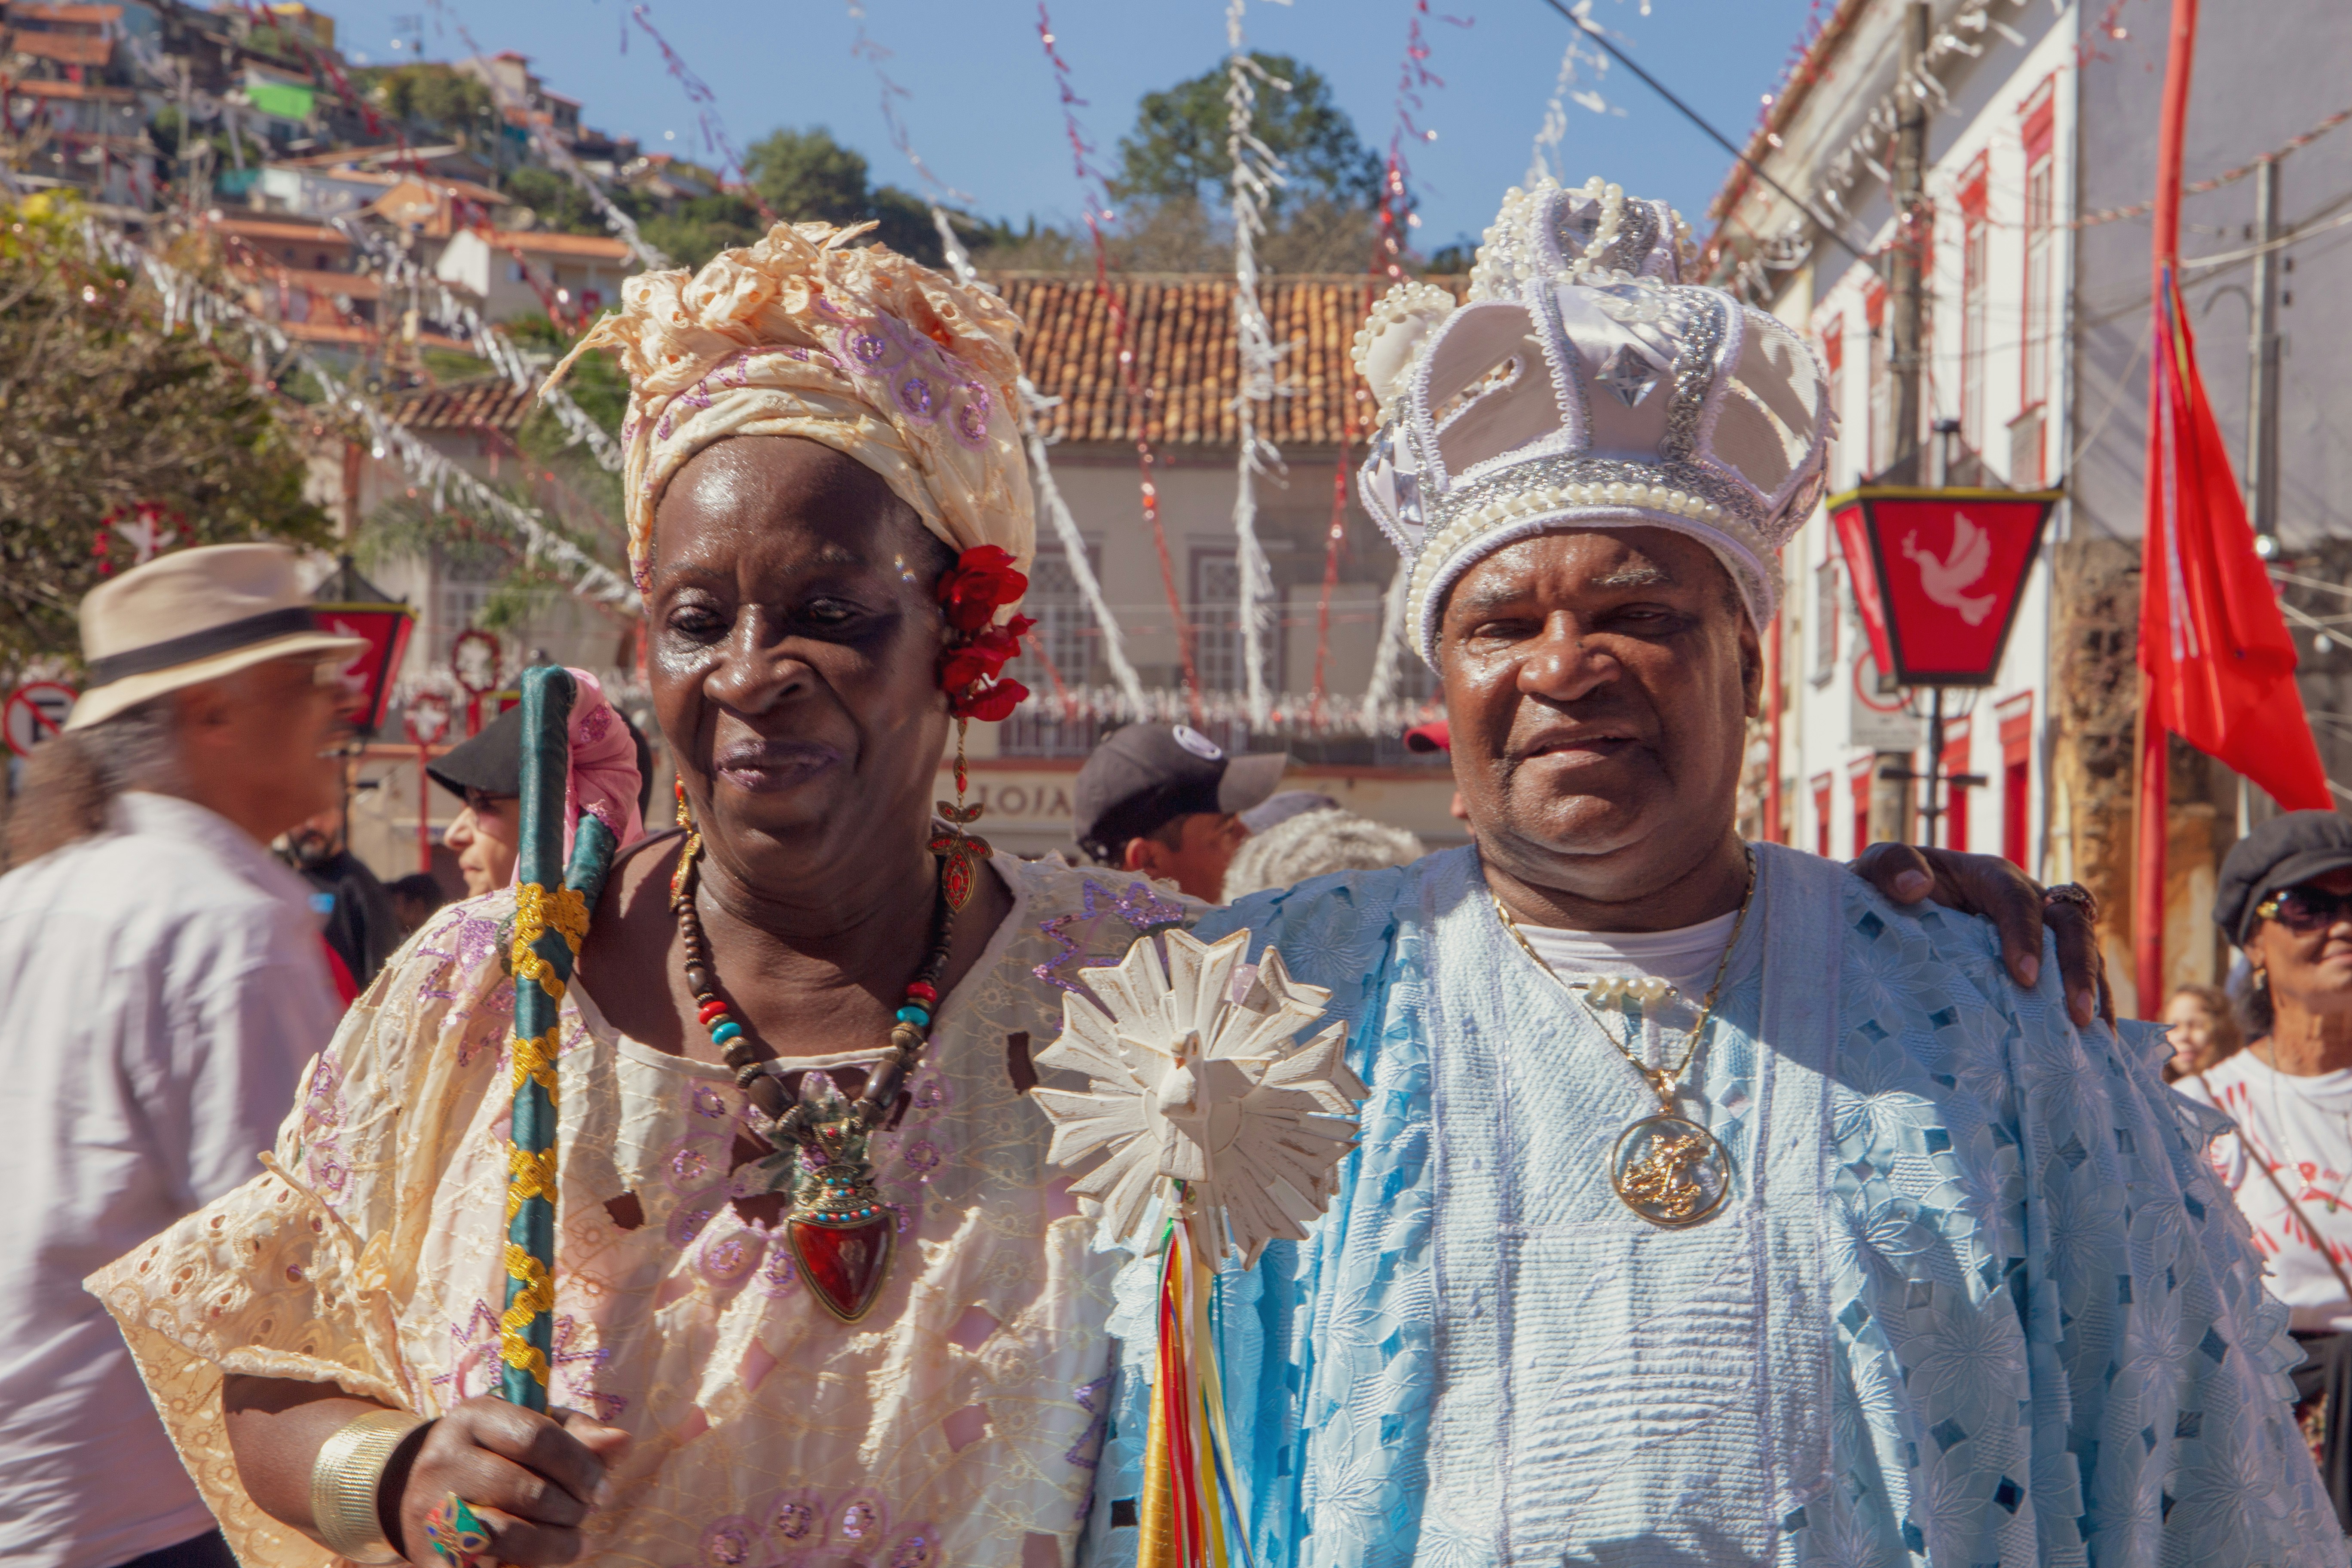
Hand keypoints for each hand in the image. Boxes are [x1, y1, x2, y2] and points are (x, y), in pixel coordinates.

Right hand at [392, 1398, 629, 1564]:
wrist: (423, 1490)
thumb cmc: (498, 1454)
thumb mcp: (535, 1430)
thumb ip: (580, 1436)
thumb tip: (622, 1442)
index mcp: (474, 1417)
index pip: (538, 1437)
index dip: (581, 1467)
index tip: (605, 1490)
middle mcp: (442, 1459)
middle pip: (526, 1490)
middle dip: (571, 1509)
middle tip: (586, 1515)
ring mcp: (429, 1509)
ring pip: (506, 1535)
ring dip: (555, 1545)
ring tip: (577, 1543)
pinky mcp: (427, 1555)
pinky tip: (544, 1564)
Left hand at [1852, 843, 2110, 1027]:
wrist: (1885, 914)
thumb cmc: (1884, 889)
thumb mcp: (1877, 869)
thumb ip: (1891, 865)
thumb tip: (1918, 885)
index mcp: (1989, 877)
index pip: (2018, 899)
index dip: (2027, 934)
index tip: (2024, 977)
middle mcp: (2026, 902)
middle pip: (2071, 924)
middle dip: (2078, 968)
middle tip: (2077, 1015)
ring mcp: (2040, 935)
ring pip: (2084, 955)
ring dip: (2095, 994)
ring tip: (2097, 1040)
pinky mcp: (2042, 967)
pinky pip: (2074, 984)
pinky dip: (2091, 1011)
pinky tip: (2096, 1050)